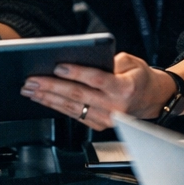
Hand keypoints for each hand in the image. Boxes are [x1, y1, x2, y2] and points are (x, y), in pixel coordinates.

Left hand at [20, 52, 174, 130]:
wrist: (153, 100)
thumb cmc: (140, 78)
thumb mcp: (131, 62)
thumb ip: (109, 61)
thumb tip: (81, 59)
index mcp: (125, 88)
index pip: (96, 79)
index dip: (76, 72)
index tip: (57, 66)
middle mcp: (115, 107)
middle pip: (78, 95)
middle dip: (51, 86)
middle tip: (32, 80)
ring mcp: (107, 119)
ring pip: (72, 107)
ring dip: (47, 98)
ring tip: (30, 89)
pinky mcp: (99, 125)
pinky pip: (74, 115)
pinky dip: (56, 106)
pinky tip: (43, 98)